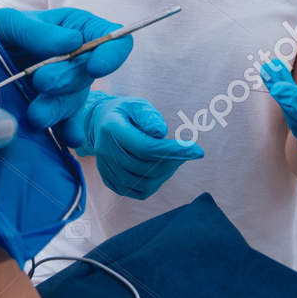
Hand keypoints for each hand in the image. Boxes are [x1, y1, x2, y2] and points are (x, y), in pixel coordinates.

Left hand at [0, 6, 134, 130]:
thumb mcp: (11, 22)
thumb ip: (39, 31)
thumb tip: (72, 42)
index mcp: (77, 29)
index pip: (113, 38)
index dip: (112, 53)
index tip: (96, 66)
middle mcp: (78, 60)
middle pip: (89, 74)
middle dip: (67, 80)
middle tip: (41, 81)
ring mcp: (68, 88)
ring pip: (75, 101)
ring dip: (58, 109)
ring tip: (36, 114)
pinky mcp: (57, 112)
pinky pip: (68, 124)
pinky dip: (66, 132)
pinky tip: (63, 138)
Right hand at [72, 91, 203, 199]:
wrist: (100, 124)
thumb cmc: (125, 113)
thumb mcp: (137, 105)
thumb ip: (148, 116)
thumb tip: (160, 132)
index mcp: (111, 129)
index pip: (145, 147)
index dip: (173, 151)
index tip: (197, 150)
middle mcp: (105, 152)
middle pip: (146, 167)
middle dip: (173, 161)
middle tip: (187, 151)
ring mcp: (106, 169)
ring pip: (145, 183)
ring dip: (166, 173)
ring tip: (174, 158)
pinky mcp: (111, 182)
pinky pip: (139, 192)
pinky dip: (156, 183)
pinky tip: (161, 169)